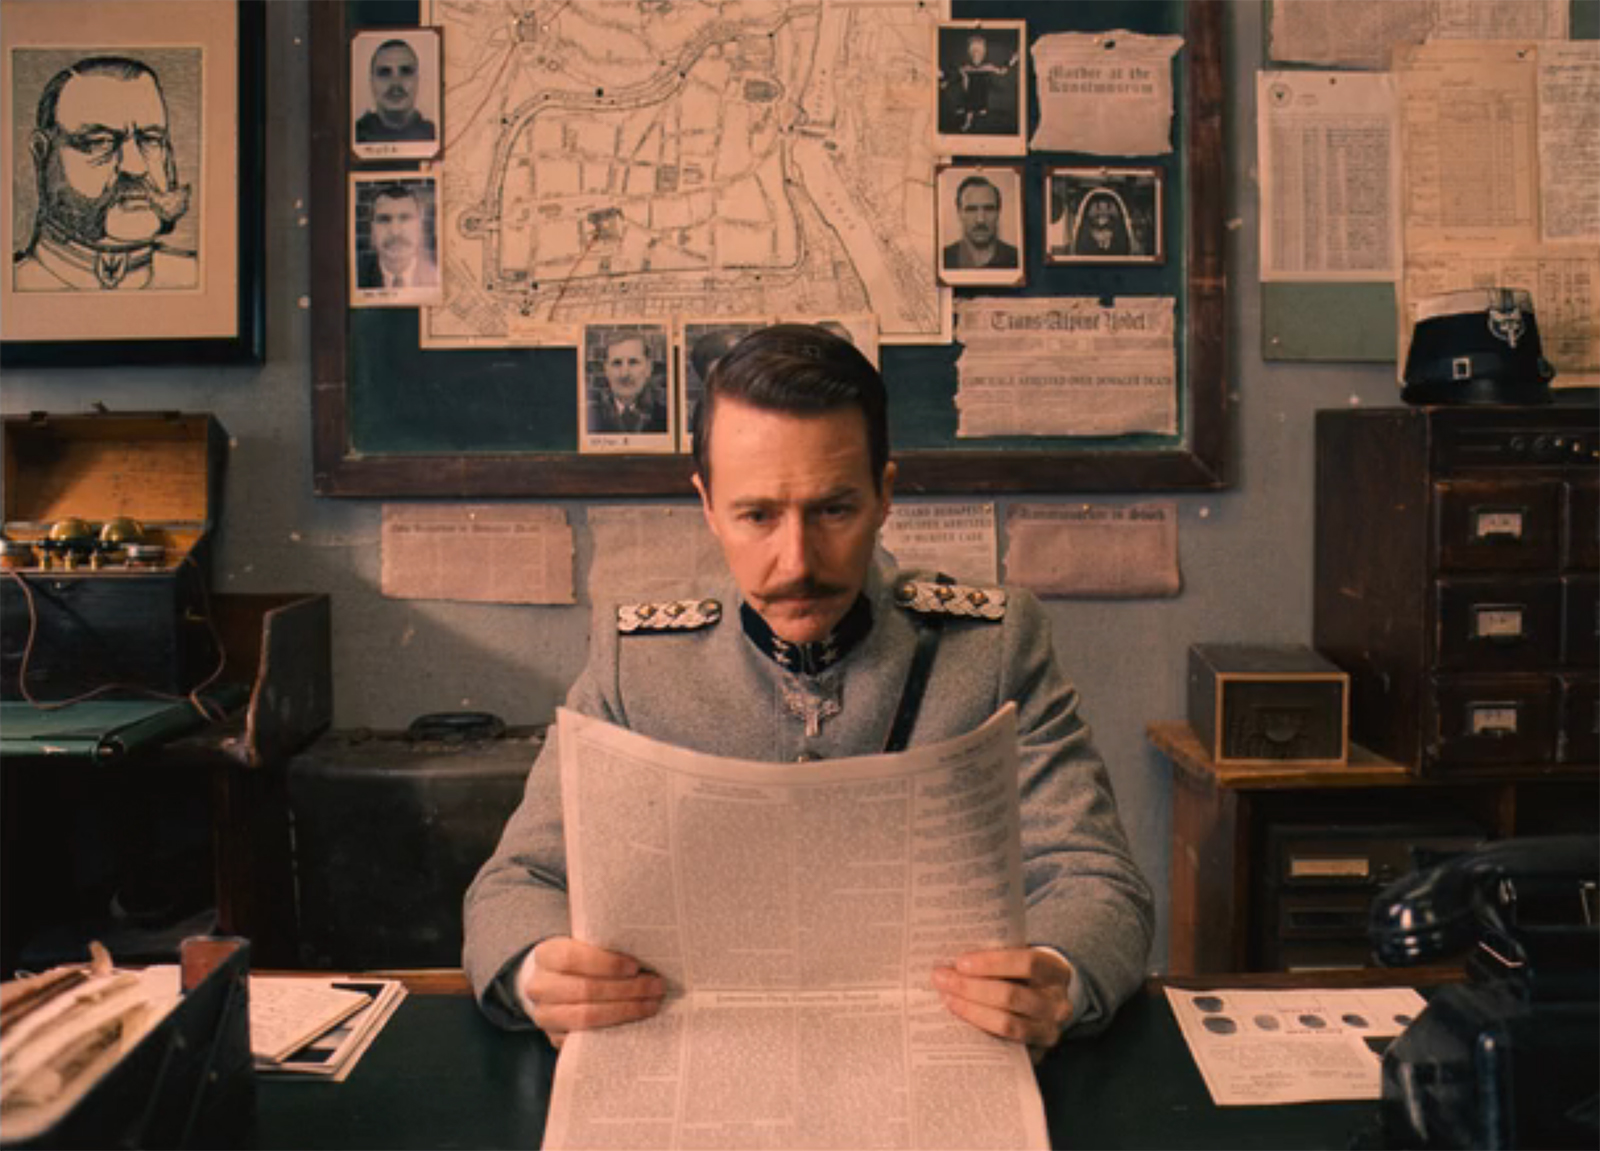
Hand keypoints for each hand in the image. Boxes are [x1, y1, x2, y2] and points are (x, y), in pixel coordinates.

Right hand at [523, 937, 665, 1047]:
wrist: (550, 984)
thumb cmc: (576, 961)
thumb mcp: (583, 946)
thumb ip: (605, 948)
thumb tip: (646, 955)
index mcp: (546, 956)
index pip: (572, 959)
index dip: (606, 964)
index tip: (635, 967)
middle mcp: (540, 987)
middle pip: (585, 990)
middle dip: (626, 989)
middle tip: (656, 986)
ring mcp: (545, 1016)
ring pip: (587, 1017)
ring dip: (625, 1011)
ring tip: (652, 1004)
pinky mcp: (554, 1038)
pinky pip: (588, 1038)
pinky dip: (616, 1029)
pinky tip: (637, 1021)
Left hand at [932, 948, 1073, 1062]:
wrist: (1047, 1004)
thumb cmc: (1025, 976)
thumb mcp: (1020, 959)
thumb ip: (996, 958)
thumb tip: (954, 960)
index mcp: (1056, 971)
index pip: (1028, 963)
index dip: (992, 963)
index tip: (960, 962)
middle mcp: (1058, 1003)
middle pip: (1012, 996)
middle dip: (971, 988)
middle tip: (942, 980)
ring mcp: (1050, 1032)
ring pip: (1007, 1024)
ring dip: (972, 1011)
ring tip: (947, 999)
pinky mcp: (1038, 1054)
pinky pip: (1004, 1048)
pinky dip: (979, 1035)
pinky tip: (959, 1024)